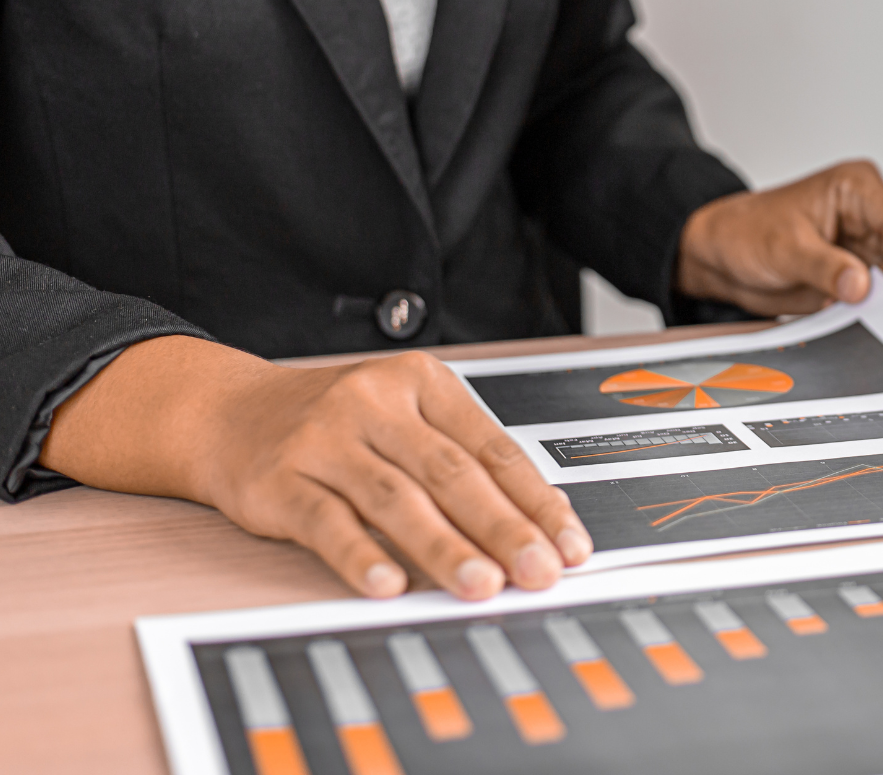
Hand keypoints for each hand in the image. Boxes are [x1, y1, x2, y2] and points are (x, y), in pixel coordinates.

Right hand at [40, 337, 591, 598]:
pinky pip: (327, 522)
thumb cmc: (335, 424)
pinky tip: (390, 584)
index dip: (536, 501)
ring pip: (397, 498)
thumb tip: (533, 527)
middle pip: (453, 474)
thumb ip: (460, 462)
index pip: (493, 448)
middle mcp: (374, 402)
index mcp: (421, 382)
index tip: (568, 544)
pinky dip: (362, 555)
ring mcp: (325, 439)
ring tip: (481, 586)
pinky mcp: (279, 479)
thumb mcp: (404, 419)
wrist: (227, 411)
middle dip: (504, 529)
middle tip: (539, 572)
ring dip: (445, 547)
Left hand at [676, 159, 882, 314]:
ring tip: (856, 309)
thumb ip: (825, 268)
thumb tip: (861, 286)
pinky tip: (854, 313)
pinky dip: (879, 310)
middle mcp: (869, 215)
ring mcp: (868, 247)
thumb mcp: (783, 249)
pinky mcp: (863, 274)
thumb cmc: (747, 232)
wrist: (724, 256)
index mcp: (855, 189)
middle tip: (877, 308)